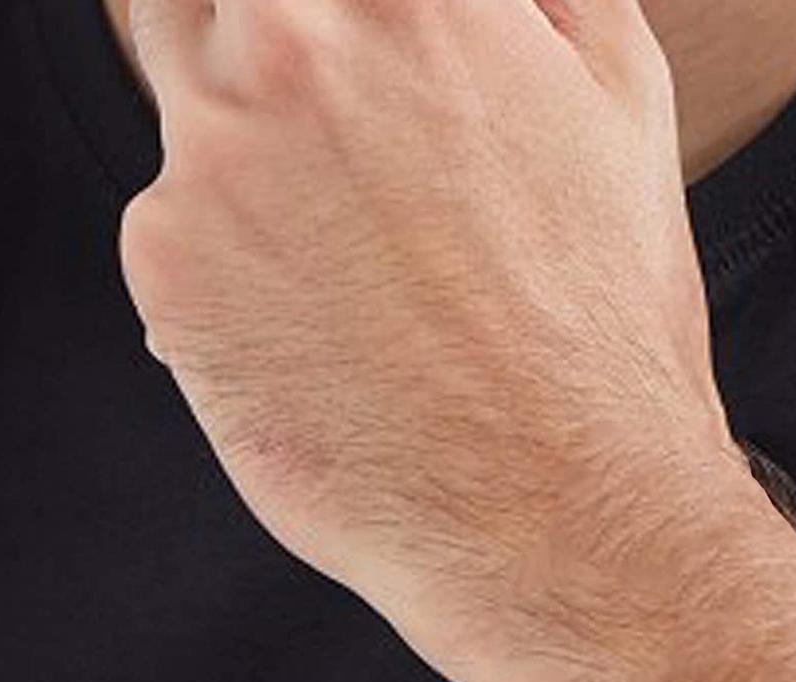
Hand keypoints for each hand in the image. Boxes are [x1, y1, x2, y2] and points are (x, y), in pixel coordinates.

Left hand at [118, 0, 745, 681]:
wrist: (566, 517)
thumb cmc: (608, 336)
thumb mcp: (628, 108)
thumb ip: (542, 0)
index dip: (332, 28)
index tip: (349, 83)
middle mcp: (291, 36)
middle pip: (214, 2)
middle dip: (268, 62)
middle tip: (348, 172)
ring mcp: (214, 150)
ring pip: (185, 107)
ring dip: (245, 166)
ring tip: (355, 272)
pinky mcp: (166, 267)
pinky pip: (171, 237)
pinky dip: (227, 281)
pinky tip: (325, 343)